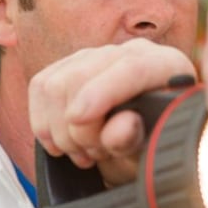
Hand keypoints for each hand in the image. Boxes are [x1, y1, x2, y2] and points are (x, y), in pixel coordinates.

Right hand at [29, 38, 195, 186]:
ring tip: (86, 152)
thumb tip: (123, 125)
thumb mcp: (151, 151)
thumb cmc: (154, 146)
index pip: (132, 67)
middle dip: (79, 128)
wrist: (144, 145)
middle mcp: (134, 52)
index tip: (79, 119)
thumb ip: (138, 139)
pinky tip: (64, 144)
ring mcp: (101, 55)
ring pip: (54, 85)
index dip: (102, 92)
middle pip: (81, 77)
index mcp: (167, 66)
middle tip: (96, 155)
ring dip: (61, 131)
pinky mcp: (72, 65)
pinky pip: (40, 88)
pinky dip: (43, 123)